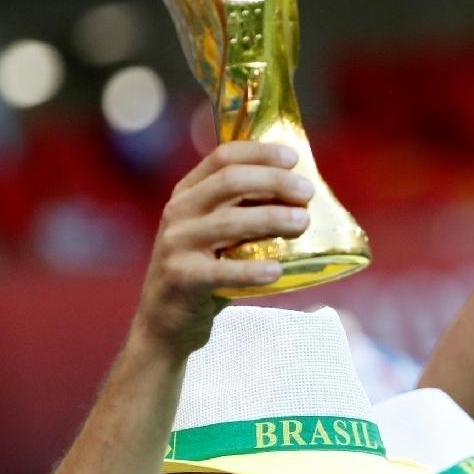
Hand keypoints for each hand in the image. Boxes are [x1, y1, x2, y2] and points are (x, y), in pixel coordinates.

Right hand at [133, 142, 313, 357]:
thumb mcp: (217, 234)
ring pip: (230, 222)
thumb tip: (300, 194)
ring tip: (303, 221)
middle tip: (308, 192)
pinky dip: (252, 271)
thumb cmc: (205, 271)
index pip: (223, 157)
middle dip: (274, 181)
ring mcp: (176, 244)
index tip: (294, 158)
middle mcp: (178, 212)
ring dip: (271, 218)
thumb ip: (244, 211)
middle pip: (230, 182)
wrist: (165, 321)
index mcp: (188, 193)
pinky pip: (222, 271)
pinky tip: (277, 271)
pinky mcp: (181, 278)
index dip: (260, 153)